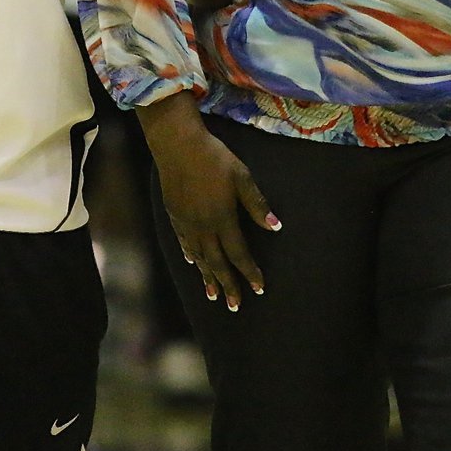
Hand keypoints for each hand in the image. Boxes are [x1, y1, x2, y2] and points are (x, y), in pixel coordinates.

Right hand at [148, 122, 280, 311]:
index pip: (238, 253)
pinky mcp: (174, 214)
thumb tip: (275, 227)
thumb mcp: (241, 177)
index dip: (249, 272)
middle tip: (234, 306)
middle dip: (228, 285)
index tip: (259, 288)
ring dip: (208, 277)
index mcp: (222, 219)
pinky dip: (191, 256)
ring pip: (199, 257)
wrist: (178, 145)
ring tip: (213, 295)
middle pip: (217, 263)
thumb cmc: (214, 158)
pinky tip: (193, 262)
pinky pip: (184, 242)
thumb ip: (257, 204)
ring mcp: (186, 222)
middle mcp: (203, 226)